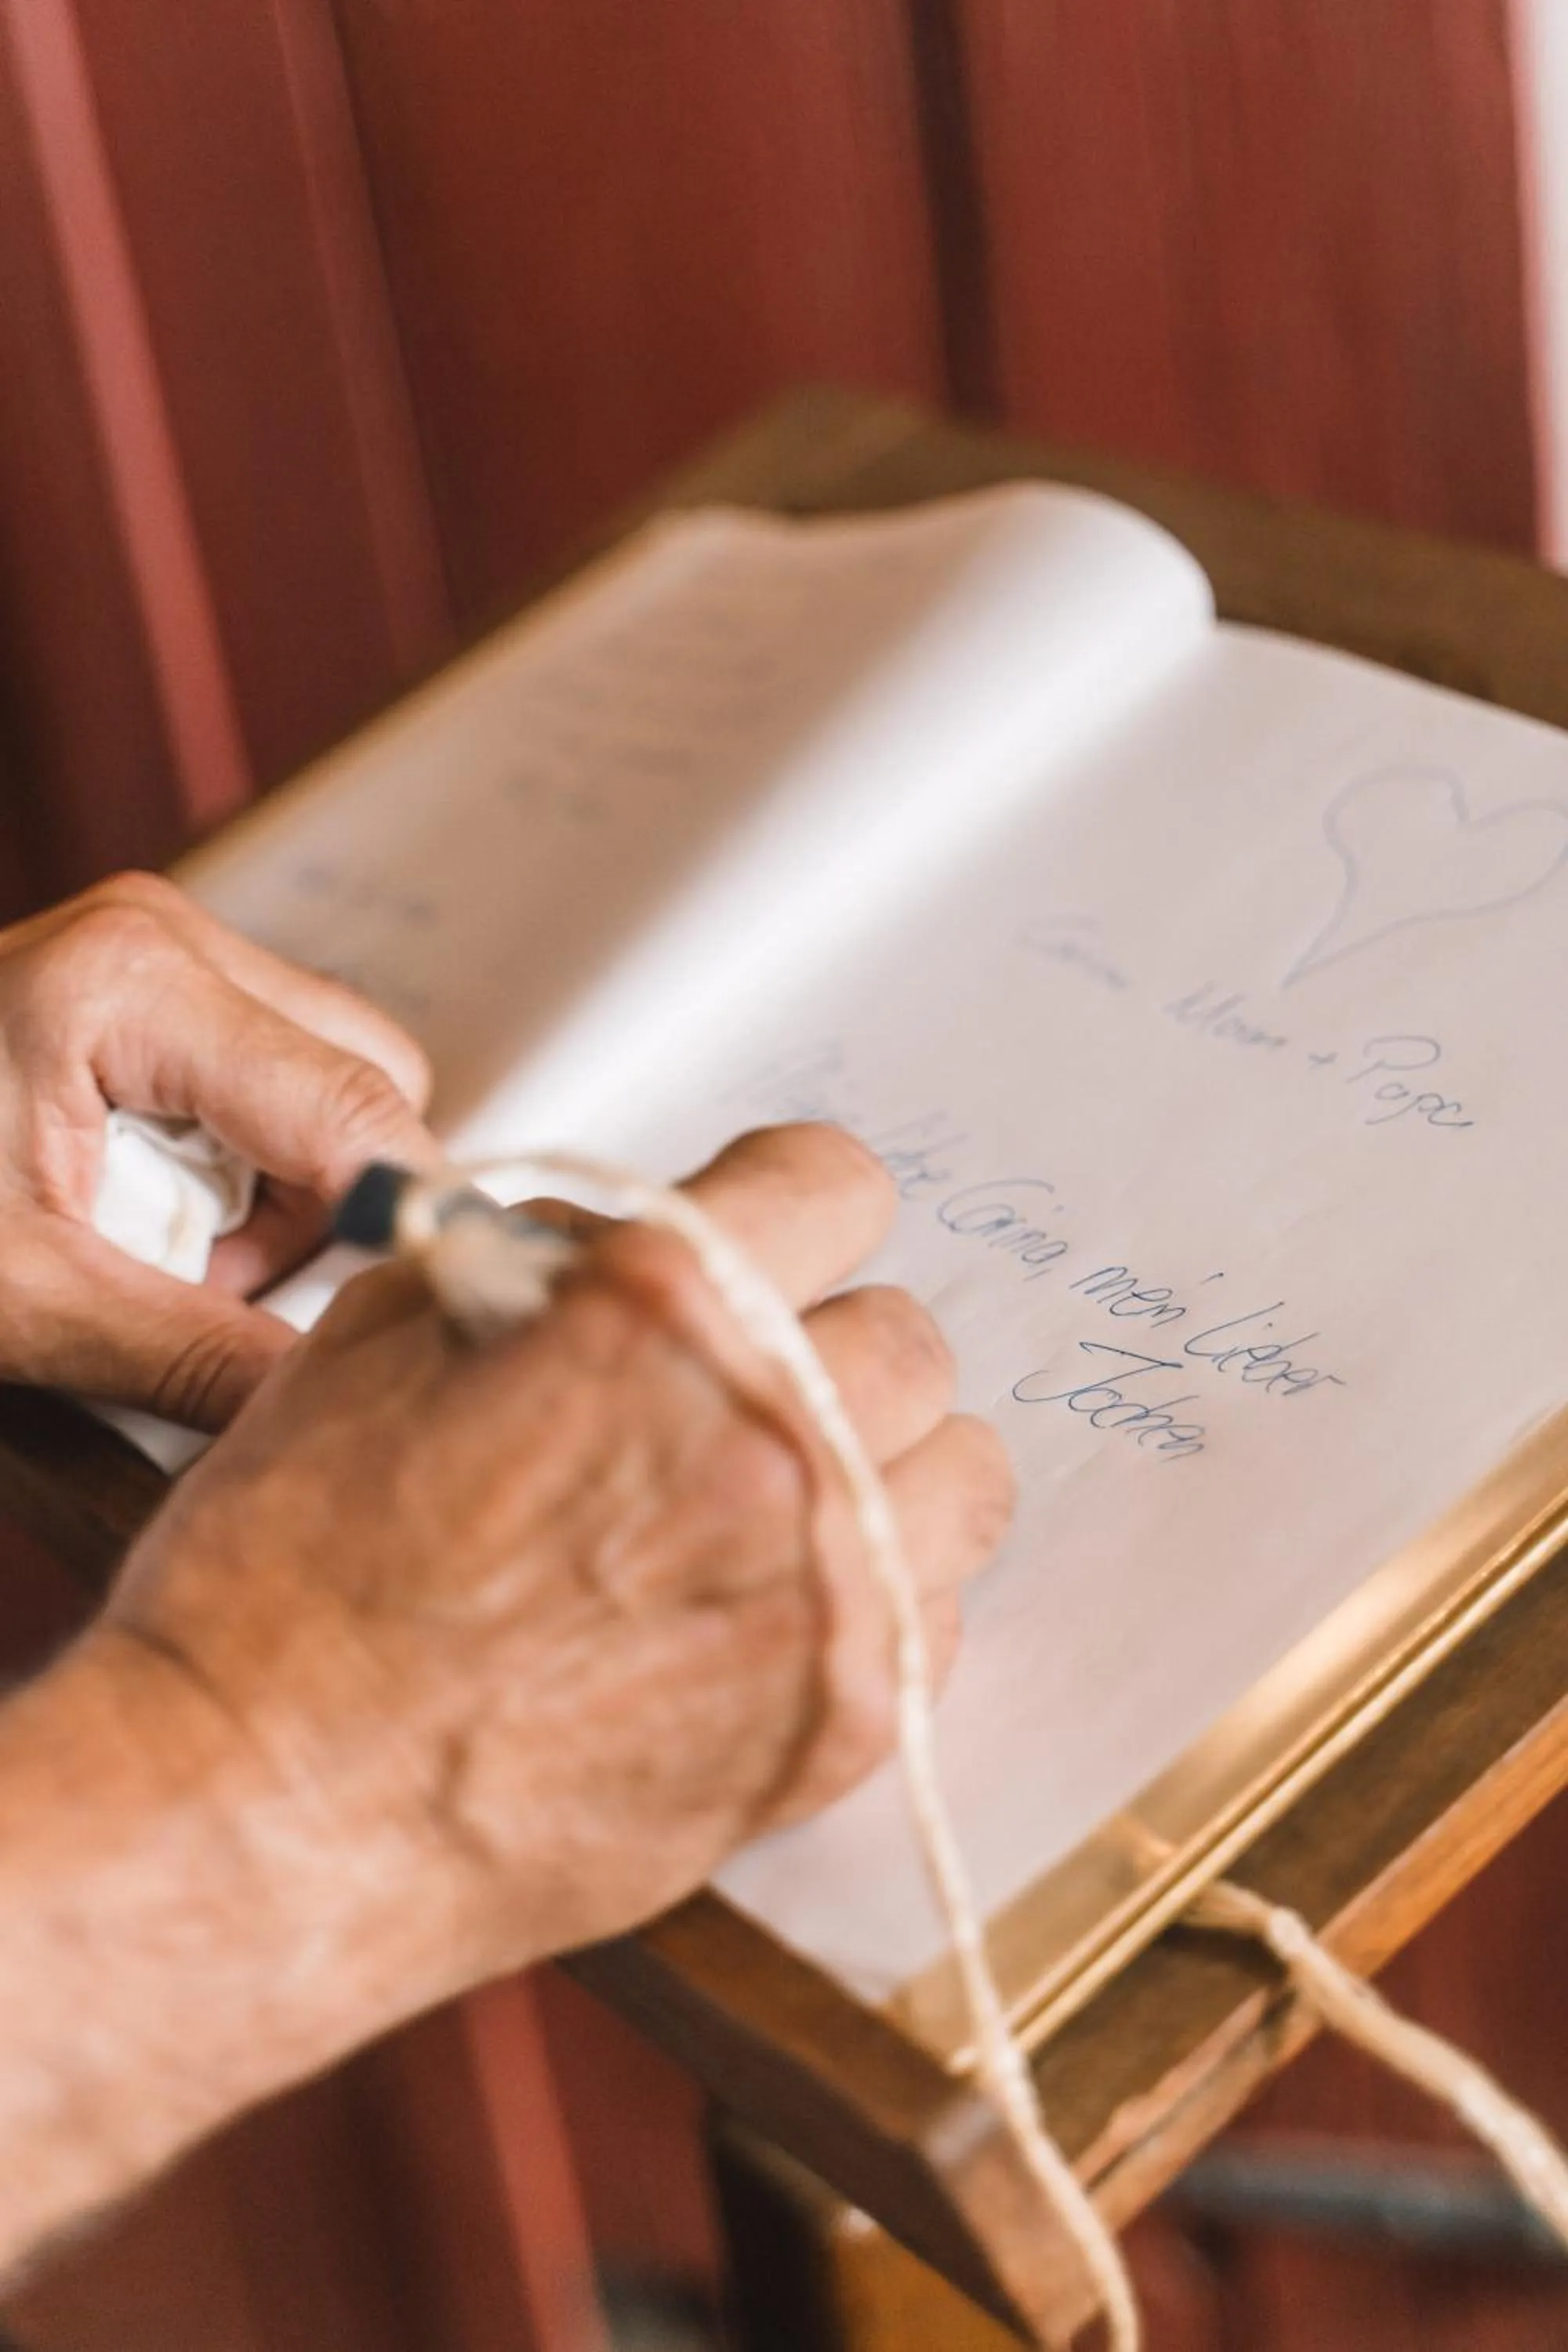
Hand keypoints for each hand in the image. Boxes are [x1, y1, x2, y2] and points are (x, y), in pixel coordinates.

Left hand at [0, 871, 437, 1425]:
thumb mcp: (20, 1304)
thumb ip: (194, 1357)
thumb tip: (332, 1406)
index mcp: (135, 985)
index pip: (359, 1110)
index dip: (401, 1229)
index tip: (398, 1324)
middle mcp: (164, 938)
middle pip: (369, 1080)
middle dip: (326, 1209)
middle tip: (207, 1287)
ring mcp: (157, 947)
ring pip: (331, 1078)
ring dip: (280, 1193)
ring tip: (154, 1254)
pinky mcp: (145, 980)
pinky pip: (267, 1075)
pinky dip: (236, 1165)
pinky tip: (143, 1210)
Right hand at [94, 1125, 1012, 2050]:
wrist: (252, 1814)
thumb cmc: (284, 1581)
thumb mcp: (380, 1336)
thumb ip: (548, 1261)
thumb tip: (634, 1240)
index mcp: (662, 1315)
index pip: (837, 1184)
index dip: (782, 1208)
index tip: (764, 1245)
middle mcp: (769, 1443)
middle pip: (907, 1337)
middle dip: (820, 1345)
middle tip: (735, 1395)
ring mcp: (820, 1596)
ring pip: (961, 1476)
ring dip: (881, 1471)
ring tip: (775, 1503)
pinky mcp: (836, 1731)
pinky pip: (941, 1620)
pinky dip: (873, 1604)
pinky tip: (762, 1614)